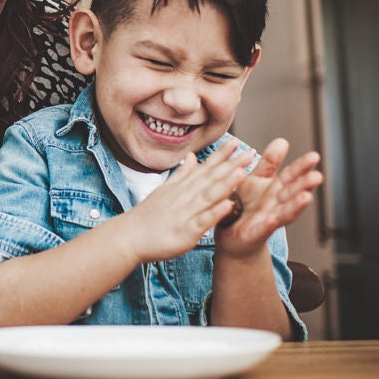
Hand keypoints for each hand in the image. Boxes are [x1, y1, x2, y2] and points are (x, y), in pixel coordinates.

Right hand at [118, 140, 249, 263]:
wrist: (129, 237)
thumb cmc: (147, 215)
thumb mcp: (164, 190)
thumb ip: (182, 174)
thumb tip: (192, 156)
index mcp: (181, 187)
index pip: (204, 168)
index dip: (220, 155)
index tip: (235, 142)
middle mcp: (184, 197)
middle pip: (211, 178)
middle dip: (231, 165)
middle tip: (249, 153)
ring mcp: (185, 213)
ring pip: (208, 196)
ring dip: (226, 184)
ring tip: (242, 172)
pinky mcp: (186, 232)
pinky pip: (203, 221)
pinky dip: (215, 212)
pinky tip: (229, 205)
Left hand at [216, 138, 322, 257]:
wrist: (231, 235)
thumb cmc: (244, 206)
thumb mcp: (255, 180)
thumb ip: (269, 163)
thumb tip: (282, 141)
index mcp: (274, 189)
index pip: (290, 176)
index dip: (302, 167)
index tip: (314, 156)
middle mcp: (275, 204)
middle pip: (292, 193)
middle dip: (304, 185)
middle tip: (317, 176)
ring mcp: (268, 219)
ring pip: (284, 212)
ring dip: (295, 205)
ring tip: (306, 197)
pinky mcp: (256, 233)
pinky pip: (264, 228)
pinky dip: (270, 223)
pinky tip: (275, 218)